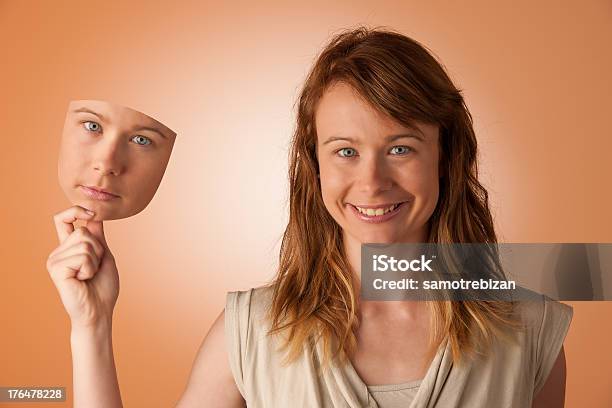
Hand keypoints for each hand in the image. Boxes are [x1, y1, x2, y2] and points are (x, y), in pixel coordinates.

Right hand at [46, 206, 119, 328]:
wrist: (100, 311)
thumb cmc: (102, 287)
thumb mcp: (104, 255)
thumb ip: (97, 236)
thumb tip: (95, 213)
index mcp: (68, 247)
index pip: (63, 219)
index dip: (76, 210)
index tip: (91, 213)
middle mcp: (58, 252)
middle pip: (84, 231)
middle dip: (98, 249)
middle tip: (94, 268)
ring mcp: (55, 260)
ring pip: (85, 243)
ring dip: (95, 260)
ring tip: (88, 276)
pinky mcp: (56, 269)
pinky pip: (82, 256)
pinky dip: (90, 268)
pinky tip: (83, 280)